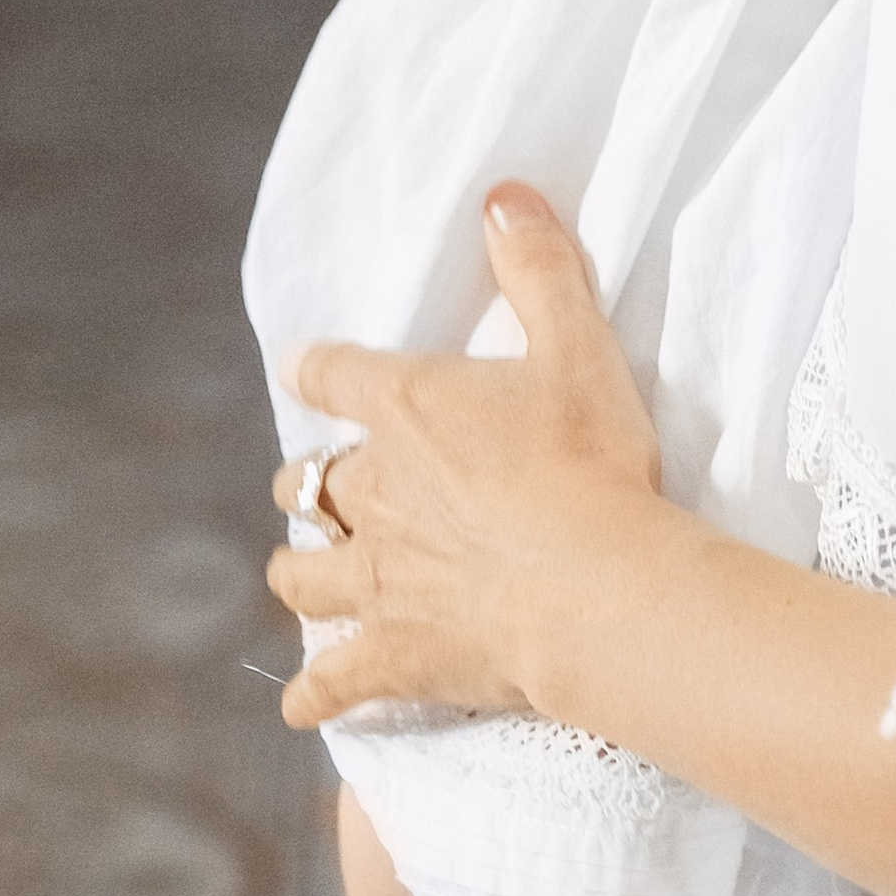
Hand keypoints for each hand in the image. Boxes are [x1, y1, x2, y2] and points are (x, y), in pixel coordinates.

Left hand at [266, 184, 675, 729]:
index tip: (308, 369)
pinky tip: (305, 699)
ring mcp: (377, 578)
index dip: (318, 368)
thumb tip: (501, 196)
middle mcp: (374, 492)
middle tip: (330, 483)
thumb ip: (538, 266)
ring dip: (300, 569)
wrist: (595, 589)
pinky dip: (314, 692)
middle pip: (310, 482)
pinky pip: (330, 682)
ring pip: (303, 574)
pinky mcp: (393, 653)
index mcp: (409, 409)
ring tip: (302, 570)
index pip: (333, 374)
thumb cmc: (591, 460)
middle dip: (314, 480)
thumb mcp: (578, 345)